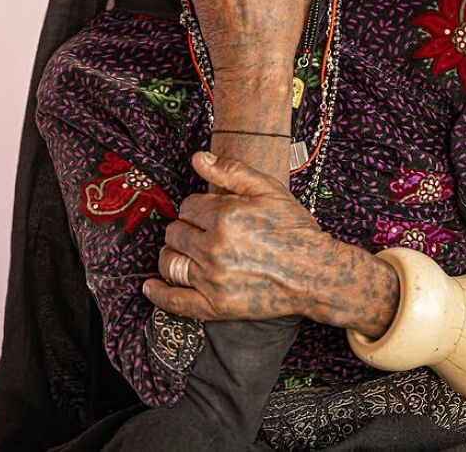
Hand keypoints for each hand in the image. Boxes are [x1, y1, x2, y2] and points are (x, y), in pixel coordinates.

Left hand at [142, 150, 331, 320]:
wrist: (316, 273)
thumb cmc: (293, 228)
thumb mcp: (267, 189)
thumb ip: (231, 170)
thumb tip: (197, 158)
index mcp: (224, 216)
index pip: (187, 206)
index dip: (197, 206)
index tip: (211, 211)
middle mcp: (214, 248)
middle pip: (174, 232)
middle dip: (184, 227)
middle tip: (202, 230)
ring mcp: (213, 280)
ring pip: (170, 262)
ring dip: (171, 253)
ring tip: (181, 250)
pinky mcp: (216, 306)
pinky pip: (175, 302)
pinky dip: (158, 294)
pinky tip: (150, 286)